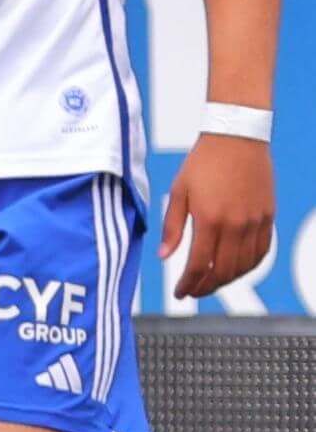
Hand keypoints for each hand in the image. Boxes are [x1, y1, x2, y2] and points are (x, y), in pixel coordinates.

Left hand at [161, 132, 273, 298]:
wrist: (236, 138)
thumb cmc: (202, 163)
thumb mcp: (178, 192)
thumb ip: (172, 227)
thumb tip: (164, 257)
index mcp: (209, 220)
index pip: (198, 265)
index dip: (188, 284)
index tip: (180, 293)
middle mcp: (235, 225)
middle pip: (223, 271)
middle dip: (206, 287)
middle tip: (192, 292)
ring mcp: (255, 222)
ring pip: (244, 266)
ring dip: (226, 280)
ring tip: (210, 282)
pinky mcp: (267, 217)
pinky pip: (261, 252)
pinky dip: (248, 266)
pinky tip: (234, 269)